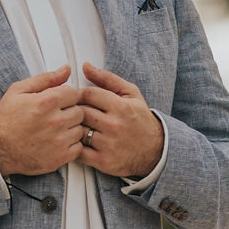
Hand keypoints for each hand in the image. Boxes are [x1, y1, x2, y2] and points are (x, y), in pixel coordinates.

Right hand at [0, 66, 84, 175]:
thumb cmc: (5, 120)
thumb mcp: (19, 90)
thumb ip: (46, 79)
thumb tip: (66, 70)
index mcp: (46, 102)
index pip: (74, 93)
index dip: (66, 96)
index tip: (59, 101)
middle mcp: (55, 121)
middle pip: (80, 111)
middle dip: (70, 111)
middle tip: (56, 115)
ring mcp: (59, 141)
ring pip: (80, 129)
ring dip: (71, 128)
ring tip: (55, 129)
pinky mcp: (59, 157)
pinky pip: (78, 148)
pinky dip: (71, 145)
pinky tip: (57, 142)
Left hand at [75, 64, 163, 178]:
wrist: (154, 151)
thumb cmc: (139, 119)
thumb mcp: (130, 94)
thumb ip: (107, 79)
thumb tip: (85, 67)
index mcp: (121, 107)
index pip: (88, 94)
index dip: (79, 94)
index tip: (78, 97)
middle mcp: (114, 126)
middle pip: (80, 112)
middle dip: (74, 110)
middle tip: (73, 111)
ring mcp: (108, 145)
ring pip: (77, 131)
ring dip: (73, 128)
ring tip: (76, 125)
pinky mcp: (103, 162)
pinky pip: (78, 152)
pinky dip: (74, 146)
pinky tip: (78, 141)